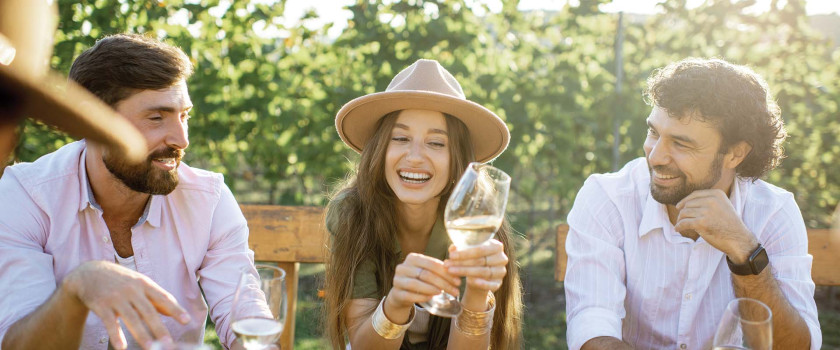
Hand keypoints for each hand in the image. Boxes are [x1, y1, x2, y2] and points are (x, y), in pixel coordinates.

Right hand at [62, 261, 189, 349]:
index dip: (175, 309)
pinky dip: (116, 335)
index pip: (163, 298)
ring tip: (151, 348)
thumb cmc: (121, 281)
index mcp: (144, 284)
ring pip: (131, 318)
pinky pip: (110, 322)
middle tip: (168, 343)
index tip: (187, 320)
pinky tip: (122, 347)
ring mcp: (116, 297)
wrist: (90, 273)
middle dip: (159, 328)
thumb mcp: (139, 284)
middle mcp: (132, 290)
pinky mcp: (101, 305)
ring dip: (141, 334)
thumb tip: (173, 311)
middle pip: (148, 311)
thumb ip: (155, 298)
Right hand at [386, 253, 460, 310]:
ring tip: (443, 293)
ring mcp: (397, 280)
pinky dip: (421, 297)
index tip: (458, 281)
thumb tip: (457, 265)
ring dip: (432, 289)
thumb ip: (440, 267)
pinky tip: (431, 298)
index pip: (432, 264)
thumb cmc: (419, 280)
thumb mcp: (428, 271)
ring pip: (416, 284)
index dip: (446, 273)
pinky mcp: (396, 293)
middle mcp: (403, 267)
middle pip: (425, 274)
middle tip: (455, 290)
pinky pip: (409, 295)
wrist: (402, 294)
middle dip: (443, 283)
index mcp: (412, 258)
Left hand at [445, 239, 507, 291]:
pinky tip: (471, 282)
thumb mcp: (467, 251)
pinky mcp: (499, 283)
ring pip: (483, 272)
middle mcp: (501, 258)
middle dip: (462, 263)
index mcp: (496, 246)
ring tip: (451, 271)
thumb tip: (452, 248)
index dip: (465, 253)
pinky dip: (482, 283)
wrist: (480, 275)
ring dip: (466, 272)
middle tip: (447, 265)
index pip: (480, 249)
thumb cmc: (473, 258)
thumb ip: (460, 248)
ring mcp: (501, 271)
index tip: (451, 256)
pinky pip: (491, 284)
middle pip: (480, 260)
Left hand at [675, 189, 758, 262]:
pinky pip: (684, 223)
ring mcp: (706, 211)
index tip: (679, 207)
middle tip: (681, 220)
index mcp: (717, 194)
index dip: (685, 201)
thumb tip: (686, 203)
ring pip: (684, 213)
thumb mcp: (722, 206)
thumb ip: (709, 202)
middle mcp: (711, 200)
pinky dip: (679, 226)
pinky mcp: (701, 222)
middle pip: (688, 204)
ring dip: (680, 220)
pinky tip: (678, 229)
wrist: (738, 239)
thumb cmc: (729, 225)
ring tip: (680, 225)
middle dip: (683, 212)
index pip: (695, 194)